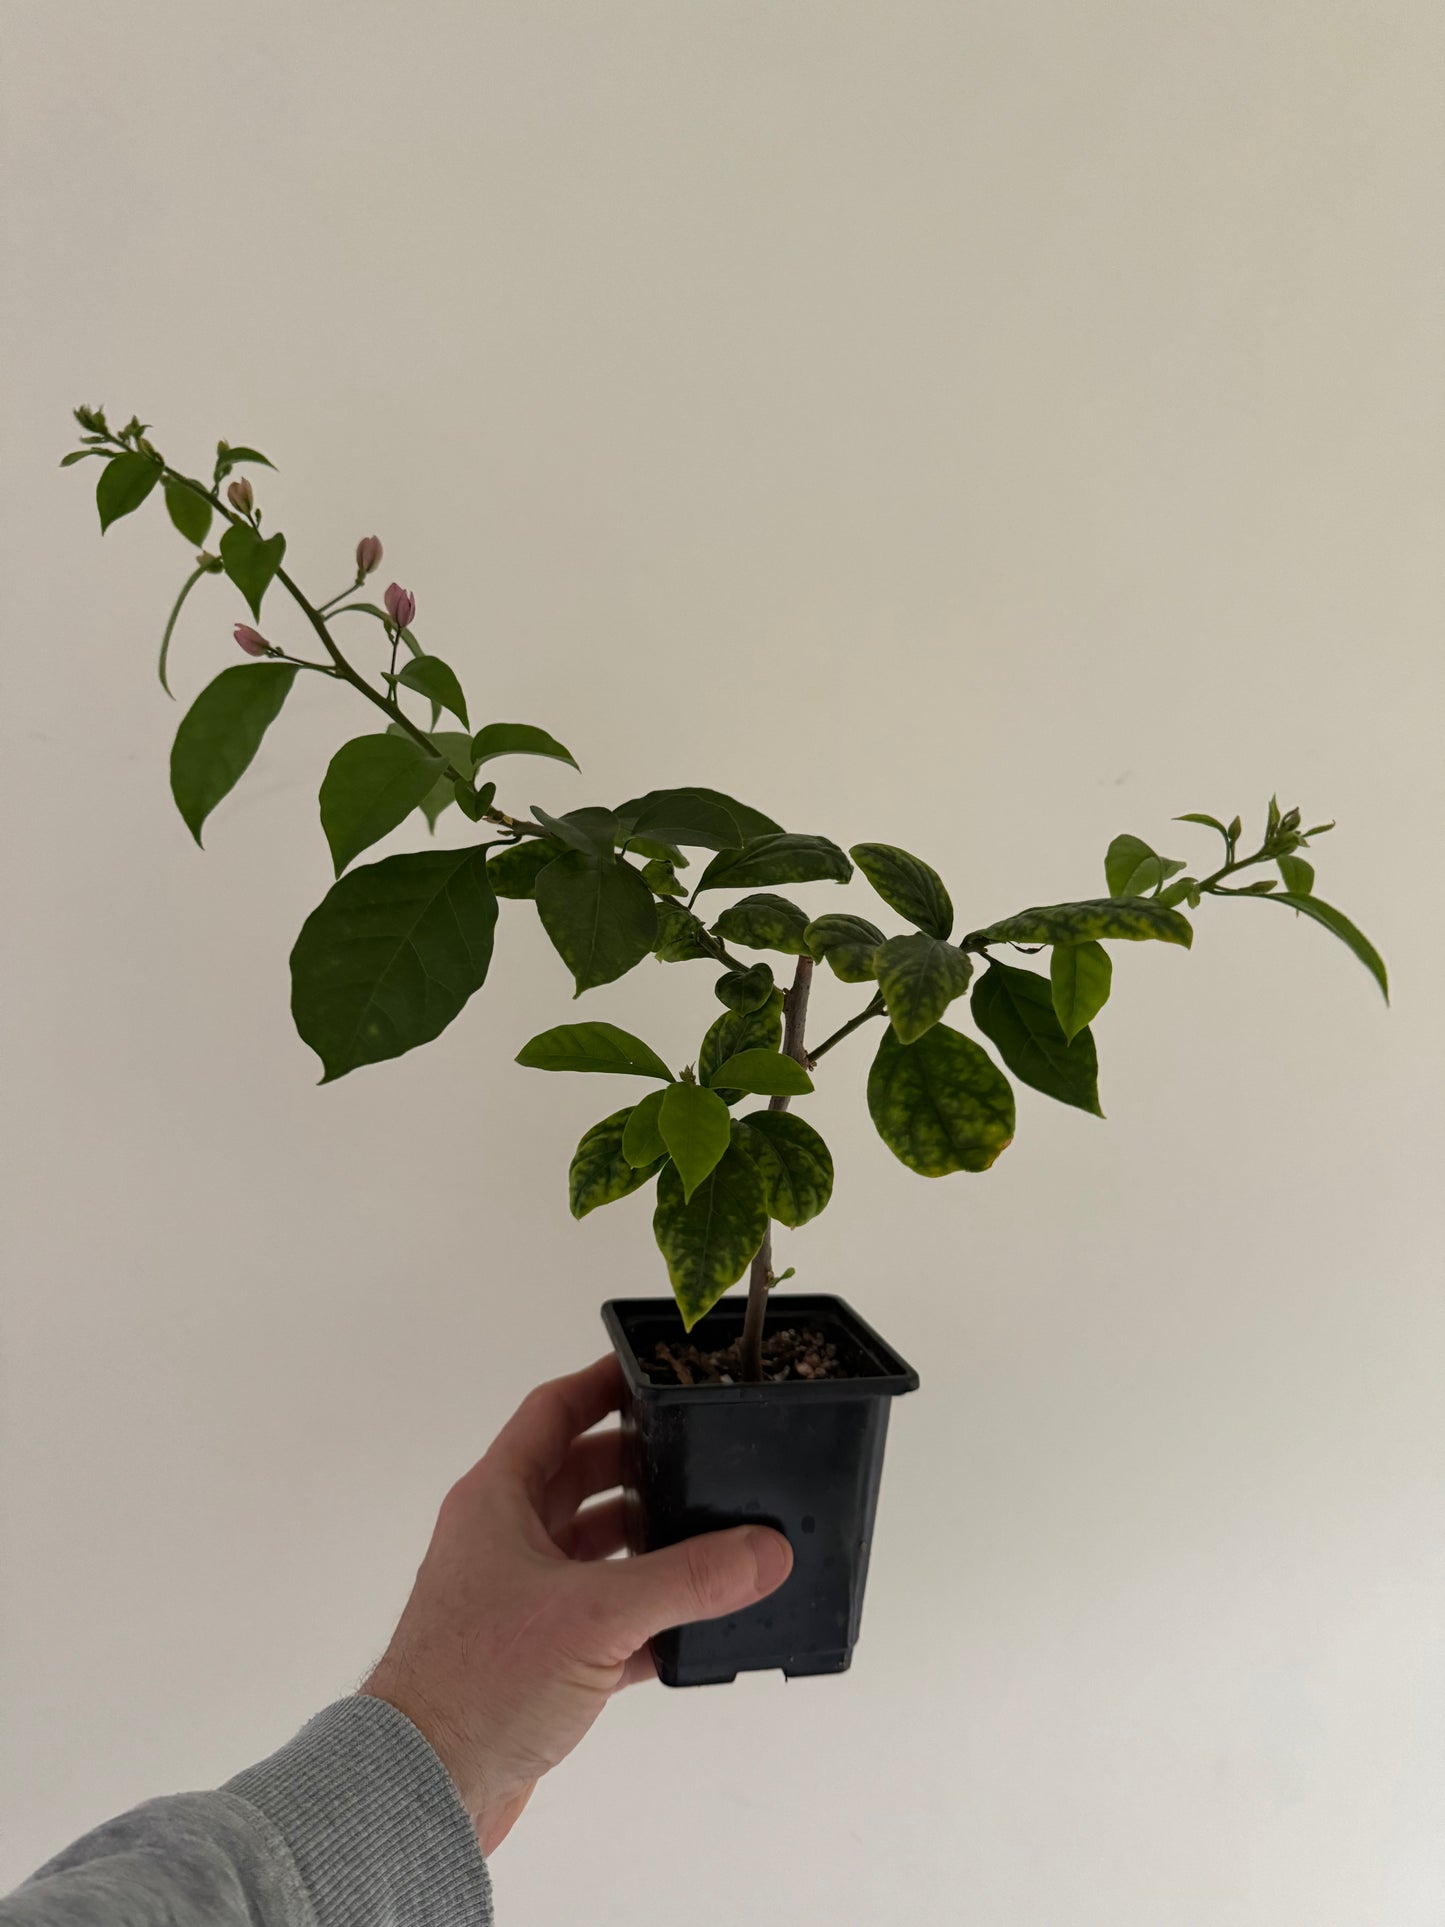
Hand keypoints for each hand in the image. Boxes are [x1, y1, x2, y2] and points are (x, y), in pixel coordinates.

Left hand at [358, 1352, 792, 1853]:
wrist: (422, 1789)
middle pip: (578, 1476)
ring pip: (592, 1549)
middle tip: (701, 1455)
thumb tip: (763, 1550)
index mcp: (497, 1500)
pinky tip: (690, 1628)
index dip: (603, 1384)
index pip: (553, 1412)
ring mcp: (516, 1600)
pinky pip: (600, 1619)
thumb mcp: (597, 1614)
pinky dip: (644, 1618)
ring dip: (646, 1543)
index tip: (655, 1369)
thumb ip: (688, 1578)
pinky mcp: (532, 1659)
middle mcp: (502, 1540)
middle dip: (640, 1466)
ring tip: (710, 1537)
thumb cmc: (476, 1682)